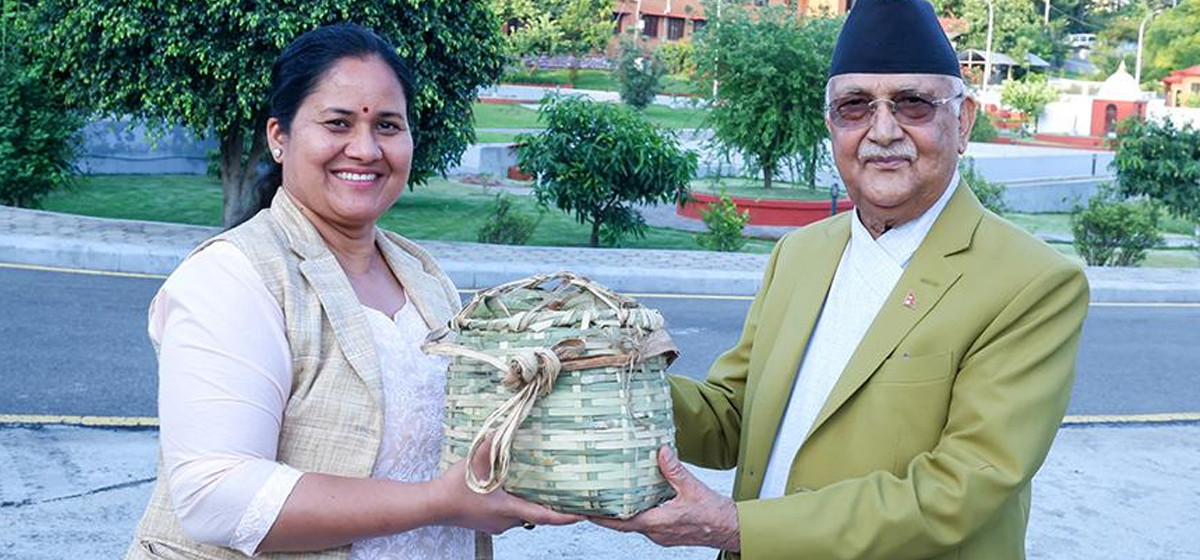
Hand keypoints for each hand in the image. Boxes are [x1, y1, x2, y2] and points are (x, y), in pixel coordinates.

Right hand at [437, 434, 582, 533]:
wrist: (431, 507)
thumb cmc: (453, 489)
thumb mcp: (474, 463)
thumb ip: (490, 445)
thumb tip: (502, 427)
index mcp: (508, 509)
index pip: (544, 517)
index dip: (565, 517)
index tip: (582, 515)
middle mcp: (505, 521)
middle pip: (535, 516)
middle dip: (550, 507)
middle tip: (566, 495)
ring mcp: (496, 525)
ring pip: (521, 516)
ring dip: (531, 505)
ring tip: (542, 489)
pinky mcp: (487, 523)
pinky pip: (510, 516)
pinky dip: (517, 505)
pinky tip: (513, 491)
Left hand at [591, 446, 739, 551]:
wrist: (729, 528)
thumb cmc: (713, 515)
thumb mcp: (693, 488)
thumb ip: (675, 470)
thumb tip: (662, 452)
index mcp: (658, 523)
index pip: (622, 522)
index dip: (602, 518)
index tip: (585, 511)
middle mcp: (655, 532)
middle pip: (623, 524)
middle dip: (606, 514)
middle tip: (589, 503)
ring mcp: (660, 533)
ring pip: (634, 524)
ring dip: (621, 513)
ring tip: (607, 499)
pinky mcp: (666, 531)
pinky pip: (645, 522)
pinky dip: (636, 512)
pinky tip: (635, 500)